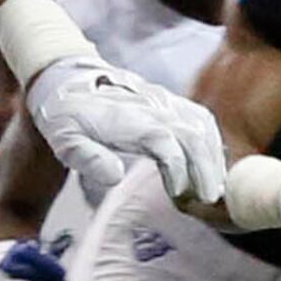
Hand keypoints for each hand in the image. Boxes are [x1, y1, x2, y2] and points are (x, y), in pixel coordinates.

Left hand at [24, 55, 226, 204]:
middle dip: (205, 168)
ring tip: (216, 188)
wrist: (67, 80)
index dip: (177, 167)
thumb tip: (115, 177)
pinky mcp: (168, 103)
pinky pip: (200, 119)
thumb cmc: (65, 115)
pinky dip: (211, 142)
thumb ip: (87, 157)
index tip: (178, 193)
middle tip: (209, 200)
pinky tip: (212, 165)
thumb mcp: (64, 139)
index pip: (165, 140)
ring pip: (201, 125)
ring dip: (213, 157)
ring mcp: (163, 102)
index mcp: (129, 118)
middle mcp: (152, 106)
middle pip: (192, 134)